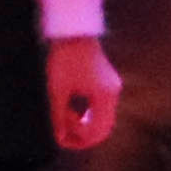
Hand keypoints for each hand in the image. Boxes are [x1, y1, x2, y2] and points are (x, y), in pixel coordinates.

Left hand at [44, 36, 123, 152]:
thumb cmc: (64, 57)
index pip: (98, 132)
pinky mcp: (107, 82)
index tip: (61, 136)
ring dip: (84, 123)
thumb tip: (60, 137)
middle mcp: (113, 93)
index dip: (79, 140)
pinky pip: (100, 107)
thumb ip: (59, 116)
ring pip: (102, 118)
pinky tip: (71, 108)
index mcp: (104, 96)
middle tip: (62, 131)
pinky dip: (87, 114)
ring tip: (64, 114)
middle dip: (82, 134)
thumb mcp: (57, 89)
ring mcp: (112, 87)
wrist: (72, 30)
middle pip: (103, 128)